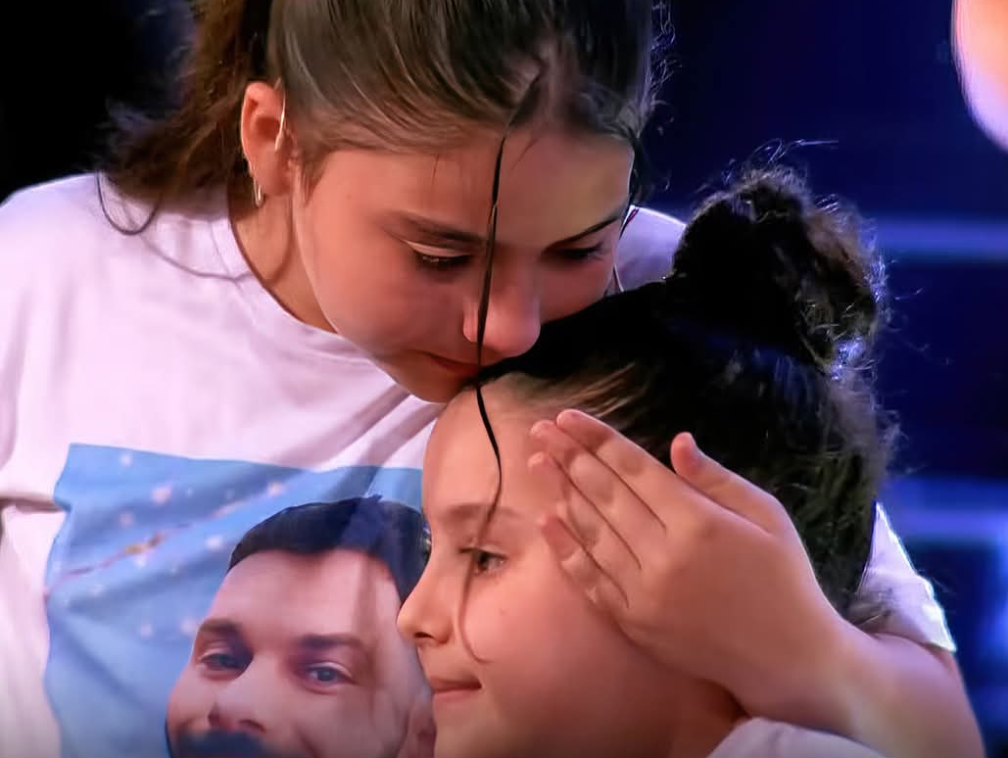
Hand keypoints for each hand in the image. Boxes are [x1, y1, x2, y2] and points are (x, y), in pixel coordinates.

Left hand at [528, 409, 852, 728]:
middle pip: (604, 496)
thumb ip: (716, 479)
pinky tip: (547, 520)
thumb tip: (677, 441)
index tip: (567, 416)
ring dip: (561, 493)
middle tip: (541, 429)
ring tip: (538, 461)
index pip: (634, 470)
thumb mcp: (767, 516)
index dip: (597, 440)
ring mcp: (643, 593)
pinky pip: (590, 579)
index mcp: (698, 523)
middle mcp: (663, 556)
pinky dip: (566, 549)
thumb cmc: (783, 578)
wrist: (788, 658)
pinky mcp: (633, 623)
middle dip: (570, 457)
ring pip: (591, 533)